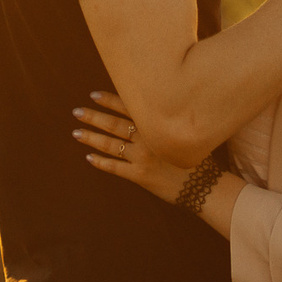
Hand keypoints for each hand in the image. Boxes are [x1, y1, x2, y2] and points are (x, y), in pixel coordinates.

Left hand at [71, 92, 193, 201]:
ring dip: (91, 138)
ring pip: (111, 145)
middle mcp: (148, 139)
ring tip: (76, 133)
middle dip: (94, 117)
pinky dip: (101, 162)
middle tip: (76, 112)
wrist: (206, 186)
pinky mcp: (140, 176)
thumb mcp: (185, 133)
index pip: (129, 108)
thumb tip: (148, 110)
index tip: (93, 95)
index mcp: (158, 125)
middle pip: (115, 125)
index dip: (110, 101)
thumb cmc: (198, 158)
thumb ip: (165, 123)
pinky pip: (115, 167)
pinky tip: (88, 157)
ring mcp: (142, 158)